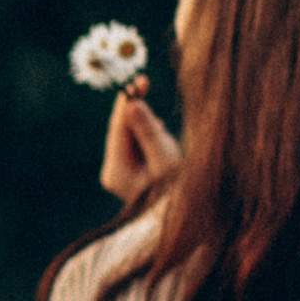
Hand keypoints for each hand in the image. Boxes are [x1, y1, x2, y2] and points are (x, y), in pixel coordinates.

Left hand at [100, 77, 180, 199]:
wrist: (186, 218)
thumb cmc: (178, 193)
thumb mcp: (165, 160)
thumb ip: (148, 132)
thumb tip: (132, 104)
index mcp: (115, 172)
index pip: (117, 130)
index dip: (126, 104)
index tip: (135, 82)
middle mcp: (113, 173)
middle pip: (123, 132)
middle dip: (138, 113)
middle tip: (143, 82)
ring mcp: (121, 173)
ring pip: (132, 136)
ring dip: (151, 130)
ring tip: (167, 146)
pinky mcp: (132, 172)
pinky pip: (139, 146)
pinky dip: (153, 140)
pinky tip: (164, 147)